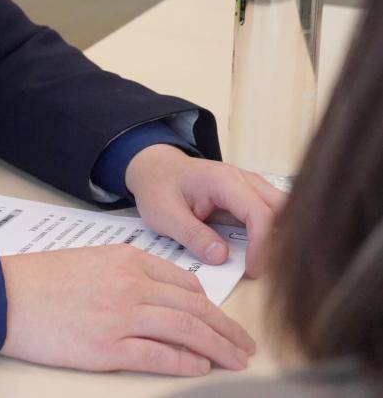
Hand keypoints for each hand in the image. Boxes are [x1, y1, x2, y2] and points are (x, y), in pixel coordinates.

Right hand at [0, 245, 255, 375]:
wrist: (4, 295)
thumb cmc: (40, 279)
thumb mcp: (90, 261)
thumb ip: (127, 273)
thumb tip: (161, 296)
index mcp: (127, 260)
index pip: (185, 282)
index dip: (211, 305)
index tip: (222, 320)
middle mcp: (131, 285)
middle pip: (195, 308)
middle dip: (227, 329)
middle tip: (245, 345)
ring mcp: (122, 317)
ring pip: (187, 331)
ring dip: (218, 348)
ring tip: (236, 361)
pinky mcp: (109, 347)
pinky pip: (160, 355)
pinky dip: (187, 362)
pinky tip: (202, 367)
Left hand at [124, 145, 287, 277]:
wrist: (154, 168)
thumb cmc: (157, 187)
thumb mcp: (164, 213)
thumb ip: (192, 235)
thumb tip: (221, 257)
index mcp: (223, 180)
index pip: (260, 214)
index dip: (262, 246)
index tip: (252, 270)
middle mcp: (244, 180)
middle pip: (283, 210)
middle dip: (281, 241)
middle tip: (265, 268)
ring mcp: (250, 186)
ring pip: (283, 211)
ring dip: (280, 237)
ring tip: (264, 262)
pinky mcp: (250, 196)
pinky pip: (272, 214)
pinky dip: (273, 233)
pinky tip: (261, 252)